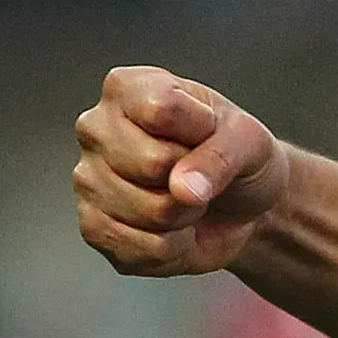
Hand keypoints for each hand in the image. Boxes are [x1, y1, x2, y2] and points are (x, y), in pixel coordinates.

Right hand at [73, 66, 290, 276]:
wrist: (240, 202)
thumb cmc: (236, 155)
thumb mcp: (249, 141)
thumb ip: (222, 155)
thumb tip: (183, 189)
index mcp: (128, 88)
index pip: (160, 110)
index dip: (201, 131)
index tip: (209, 131)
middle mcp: (96, 128)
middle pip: (151, 163)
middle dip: (193, 178)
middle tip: (198, 173)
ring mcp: (87, 179)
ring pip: (151, 211)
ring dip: (187, 215)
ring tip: (187, 199)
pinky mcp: (93, 227)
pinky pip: (145, 249)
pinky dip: (176, 246)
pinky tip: (174, 228)